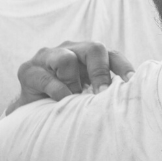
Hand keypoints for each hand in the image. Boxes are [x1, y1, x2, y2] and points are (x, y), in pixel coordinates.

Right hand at [9, 41, 134, 112]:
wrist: (33, 112)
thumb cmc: (70, 102)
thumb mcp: (91, 96)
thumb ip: (107, 93)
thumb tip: (131, 102)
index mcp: (90, 56)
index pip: (112, 55)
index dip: (124, 67)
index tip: (133, 83)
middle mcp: (71, 50)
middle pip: (94, 49)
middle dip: (101, 72)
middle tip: (103, 93)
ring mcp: (47, 57)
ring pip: (66, 59)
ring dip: (74, 81)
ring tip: (74, 96)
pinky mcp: (28, 70)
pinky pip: (46, 78)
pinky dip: (57, 91)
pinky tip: (61, 102)